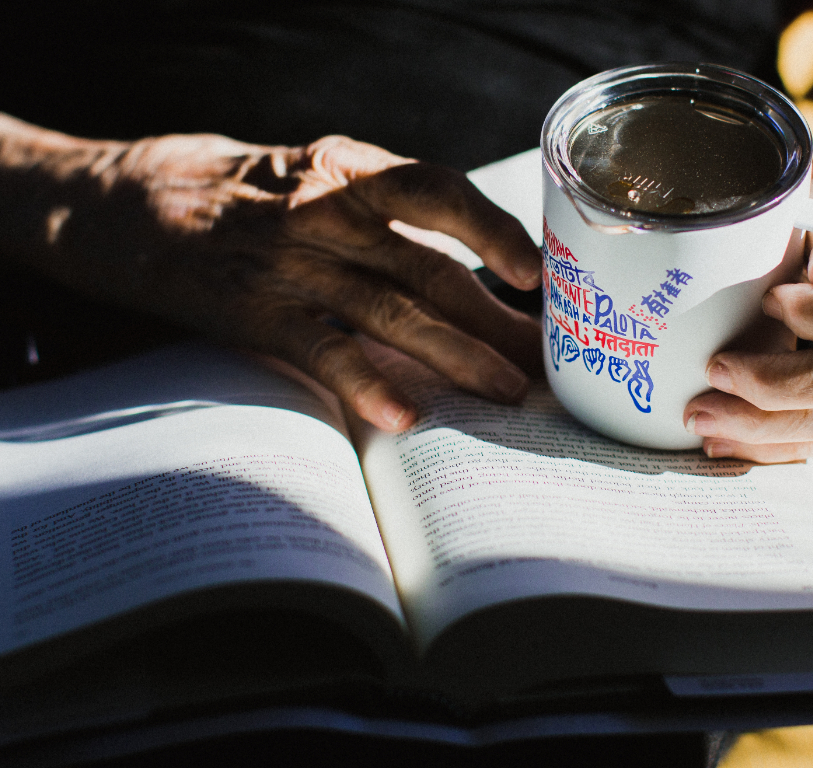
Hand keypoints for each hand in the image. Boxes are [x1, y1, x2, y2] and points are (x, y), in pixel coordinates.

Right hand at [32, 133, 542, 430]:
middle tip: (546, 361)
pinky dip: (366, 381)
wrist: (128, 203)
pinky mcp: (253, 310)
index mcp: (345, 169)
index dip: (493, 230)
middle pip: (432, 266)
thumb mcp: (312, 178)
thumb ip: (378, 215)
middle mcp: (325, 210)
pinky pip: (321, 348)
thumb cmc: (241, 196)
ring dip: (457, 355)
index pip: (438, 190)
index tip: (537, 273)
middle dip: (496, 319)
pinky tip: (406, 415)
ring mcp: (290, 262)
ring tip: (506, 393)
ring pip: (393, 309)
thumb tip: (461, 274)